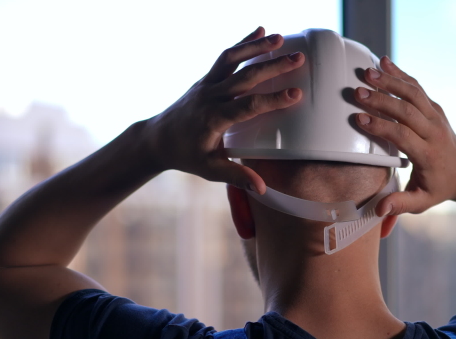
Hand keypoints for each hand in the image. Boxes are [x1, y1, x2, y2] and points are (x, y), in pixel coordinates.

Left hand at [142, 27, 304, 193]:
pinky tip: (261, 32)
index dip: (272, 99)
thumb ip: (237, 177)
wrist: (158, 139)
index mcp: (213, 119)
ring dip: (256, 47)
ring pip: (231, 59)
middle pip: (244, 77)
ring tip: (281, 38)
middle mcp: (210, 97)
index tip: (296, 93)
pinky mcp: (206, 78)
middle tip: (298, 58)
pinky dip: (243, 43)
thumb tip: (262, 188)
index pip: (247, 106)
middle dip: (272, 67)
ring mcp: (206, 84)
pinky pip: (225, 57)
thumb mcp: (210, 170)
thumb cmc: (185, 155)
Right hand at [353, 56, 455, 215]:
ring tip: (367, 72)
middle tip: (356, 92)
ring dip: (390, 81)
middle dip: (382, 100)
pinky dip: (400, 73)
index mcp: (428, 155)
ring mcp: (436, 116)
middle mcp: (434, 132)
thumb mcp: (421, 202)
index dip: (382, 127)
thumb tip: (379, 213)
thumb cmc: (438, 187)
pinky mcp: (434, 106)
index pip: (404, 136)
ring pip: (413, 93)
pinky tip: (383, 62)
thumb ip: (400, 205)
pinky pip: (417, 87)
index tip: (359, 119)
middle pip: (407, 111)